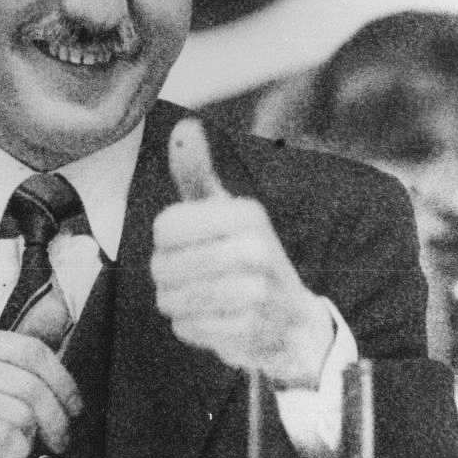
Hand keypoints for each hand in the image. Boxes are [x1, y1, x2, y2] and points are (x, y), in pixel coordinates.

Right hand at [0, 328, 83, 457]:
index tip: (75, 406)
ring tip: (18, 446)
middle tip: (60, 439)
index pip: (31, 350)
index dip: (62, 380)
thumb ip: (22, 363)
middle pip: (30, 384)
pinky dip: (15, 454)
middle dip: (54, 418)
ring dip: (28, 438)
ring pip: (20, 413)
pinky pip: (4, 436)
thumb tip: (61, 320)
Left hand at [151, 118, 334, 386]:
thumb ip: (198, 172)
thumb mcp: (225, 210)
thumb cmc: (246, 256)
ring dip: (176, 302)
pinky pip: (188, 328)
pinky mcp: (251, 331)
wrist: (293, 322)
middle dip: (166, 275)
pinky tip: (211, 319)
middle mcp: (257, 250)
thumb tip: (184, 126)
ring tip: (196, 297)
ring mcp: (257, 294)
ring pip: (172, 300)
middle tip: (188, 275)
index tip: (185, 242)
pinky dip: (190, 327)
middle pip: (163, 266)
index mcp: (247, 214)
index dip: (164, 239)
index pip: (165, 226)